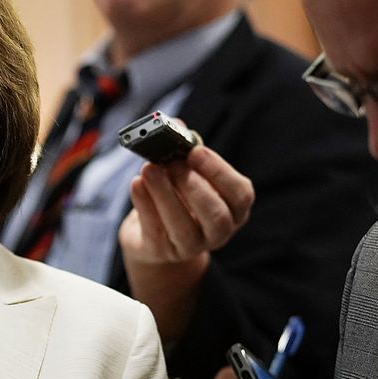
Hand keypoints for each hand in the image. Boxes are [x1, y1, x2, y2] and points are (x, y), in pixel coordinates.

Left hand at [119, 147, 254, 341]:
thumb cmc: (176, 195)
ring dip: (165, 194)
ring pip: (183, 227)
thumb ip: (184, 151)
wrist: (149, 232)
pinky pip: (154, 230)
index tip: (195, 151)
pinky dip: (144, 204)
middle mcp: (218, 232)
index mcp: (234, 209)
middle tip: (172, 163)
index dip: (218, 172)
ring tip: (149, 169)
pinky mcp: (161, 252)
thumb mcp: (185, 173)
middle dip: (192, 186)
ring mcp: (191, 247)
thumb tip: (176, 126)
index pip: (240, 194)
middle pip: (215, 215)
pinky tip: (137, 183)